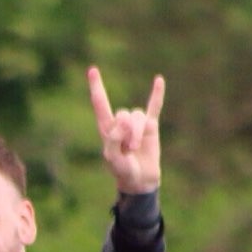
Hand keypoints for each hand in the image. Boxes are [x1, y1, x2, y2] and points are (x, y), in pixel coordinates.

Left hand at [89, 66, 163, 194]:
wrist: (140, 181)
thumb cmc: (122, 171)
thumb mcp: (111, 158)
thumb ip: (113, 138)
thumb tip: (125, 119)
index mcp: (107, 128)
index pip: (100, 103)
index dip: (97, 87)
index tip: (92, 70)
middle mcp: (121, 122)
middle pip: (123, 114)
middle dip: (127, 131)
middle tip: (129, 149)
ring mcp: (136, 124)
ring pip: (138, 116)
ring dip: (137, 132)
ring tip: (136, 147)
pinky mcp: (151, 126)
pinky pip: (154, 106)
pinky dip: (157, 94)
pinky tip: (159, 80)